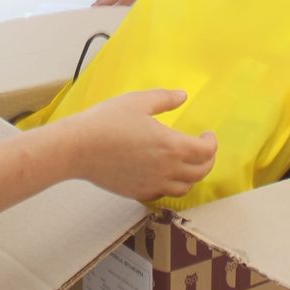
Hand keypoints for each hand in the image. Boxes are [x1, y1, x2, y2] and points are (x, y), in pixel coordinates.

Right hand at [60, 89, 217, 201]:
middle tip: (203, 150)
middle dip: (207, 160)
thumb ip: (165, 99)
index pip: (206, 151)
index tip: (207, 134)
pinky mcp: (138, 192)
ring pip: (184, 188)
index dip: (211, 143)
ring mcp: (153, 184)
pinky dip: (171, 186)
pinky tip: (164, 175)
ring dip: (192, 176)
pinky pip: (163, 194)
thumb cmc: (107, 121)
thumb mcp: (138, 101)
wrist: (78, 148)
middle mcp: (167, 170)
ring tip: (187, 164)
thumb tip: (183, 96)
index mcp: (172, 146)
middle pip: (201, 172)